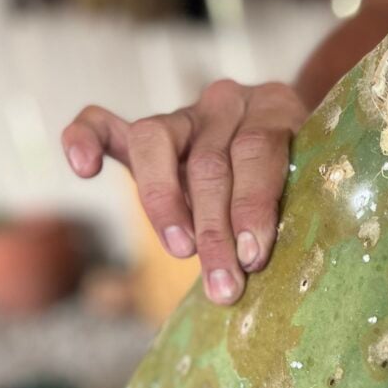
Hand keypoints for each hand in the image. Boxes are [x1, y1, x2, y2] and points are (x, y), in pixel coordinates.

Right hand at [62, 80, 306, 304]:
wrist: (280, 155)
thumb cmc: (294, 188)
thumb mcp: (304, 192)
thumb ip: (286, 212)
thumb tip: (260, 266)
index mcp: (273, 109)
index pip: (257, 151)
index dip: (253, 206)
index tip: (253, 257)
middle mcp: (226, 103)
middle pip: (209, 163)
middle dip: (215, 231)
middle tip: (224, 285)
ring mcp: (182, 114)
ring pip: (156, 143)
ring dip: (165, 205)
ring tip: (180, 252)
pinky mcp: (144, 133)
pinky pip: (102, 123)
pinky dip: (84, 139)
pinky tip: (83, 168)